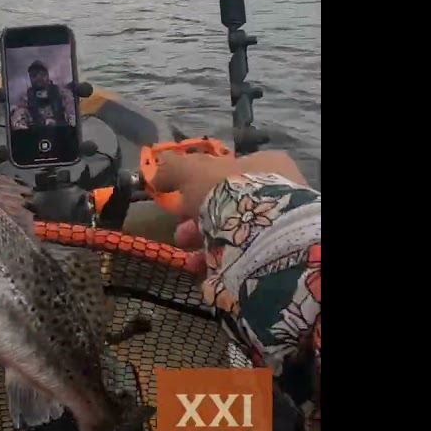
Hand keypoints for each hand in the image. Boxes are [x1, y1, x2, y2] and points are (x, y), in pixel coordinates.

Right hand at [151, 151, 306, 274]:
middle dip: (196, 218)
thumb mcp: (193, 171)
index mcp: (264, 164)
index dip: (199, 183)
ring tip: (188, 254)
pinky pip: (239, 256)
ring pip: (231, 232)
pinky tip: (202, 266)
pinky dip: (217, 261)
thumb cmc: (229, 190)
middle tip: (180, 231)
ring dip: (202, 241)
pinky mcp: (273, 254)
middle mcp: (274, 192)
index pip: (228, 169)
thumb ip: (173, 170)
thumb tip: (154, 175)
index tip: (179, 198)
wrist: (263, 233)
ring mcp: (276, 224)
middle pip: (226, 203)